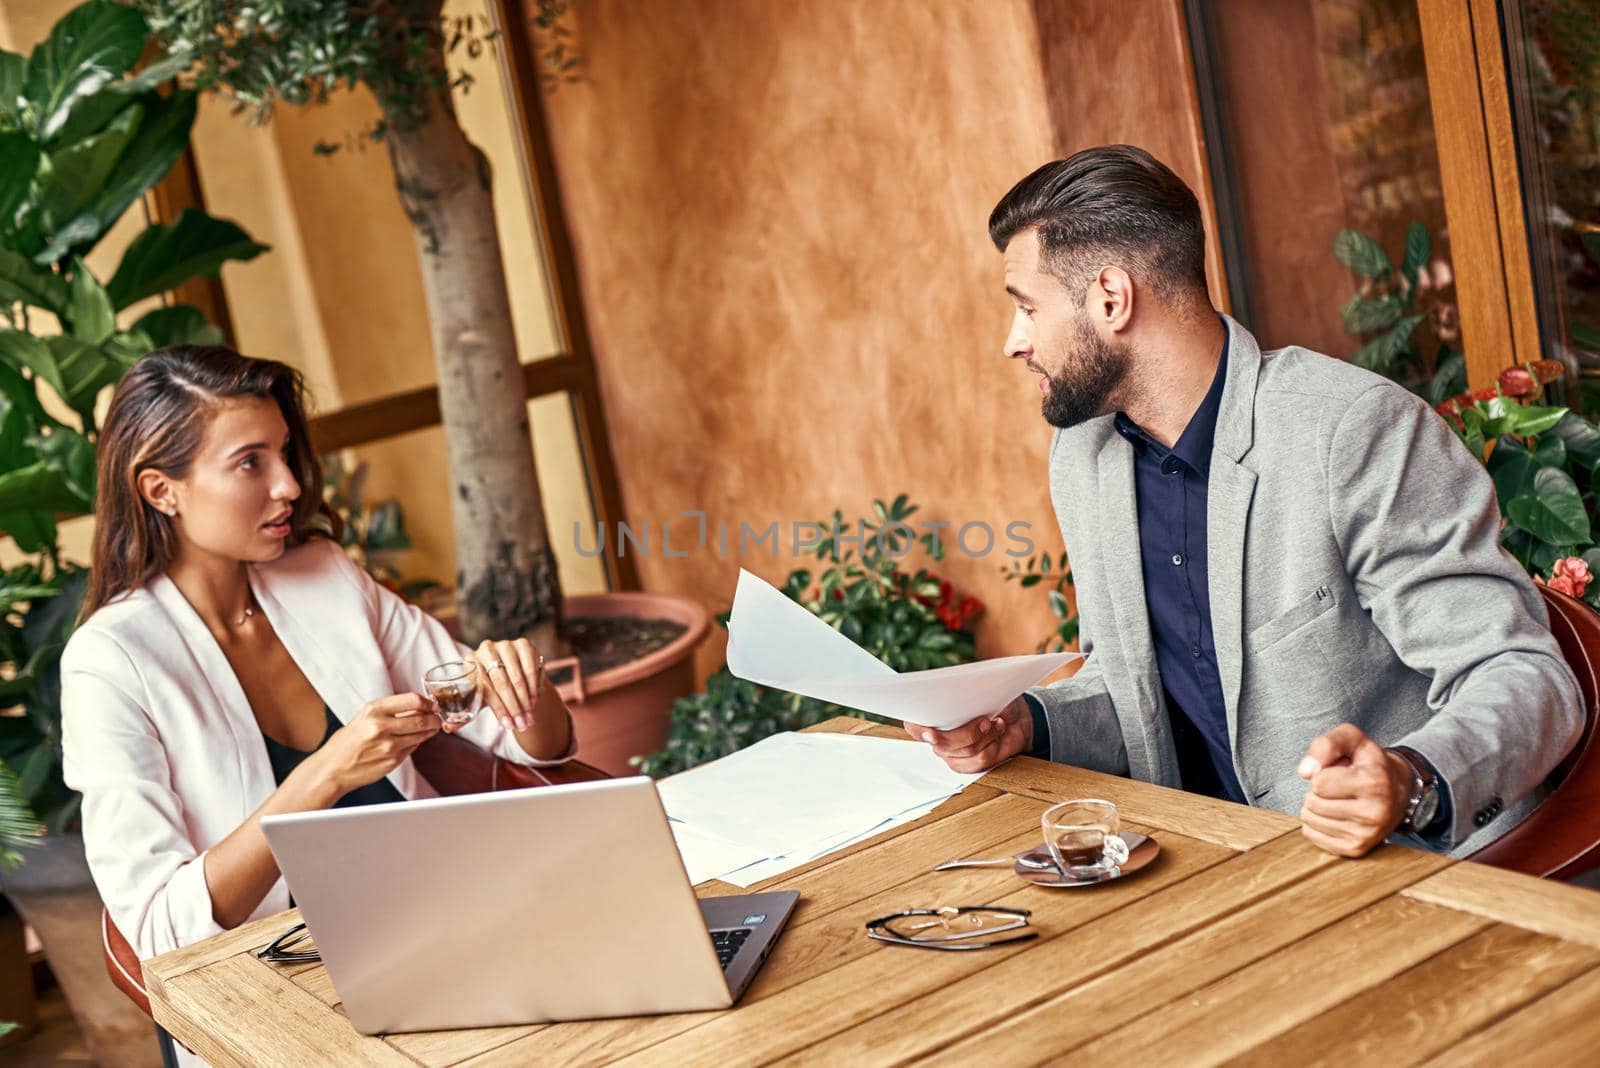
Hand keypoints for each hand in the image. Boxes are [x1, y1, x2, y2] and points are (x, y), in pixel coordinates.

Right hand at [315, 693, 440, 793]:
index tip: (432, 705)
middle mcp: (381, 726)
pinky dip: (416, 743)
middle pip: (422, 719)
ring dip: (429, 731)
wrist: (333, 768)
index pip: (412, 700)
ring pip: (421, 735)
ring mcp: (388, 745)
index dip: (427, 702)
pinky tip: (411, 741)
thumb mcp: (364, 716)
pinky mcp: (393, 760)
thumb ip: (389, 710)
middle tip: (437, 718)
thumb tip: (418, 706)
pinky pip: (413, 748)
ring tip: (429, 728)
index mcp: (373, 710)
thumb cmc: (347, 742)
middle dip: (434, 719)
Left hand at [470, 638, 543, 732]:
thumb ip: (464, 713)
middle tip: (521, 724)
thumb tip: (448, 728)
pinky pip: (530, 668)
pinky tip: (535, 701)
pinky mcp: (524, 644)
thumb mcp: (480, 698)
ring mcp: (506, 645)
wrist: (514, 670)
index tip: (507, 726)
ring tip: (529, 717)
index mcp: (471, 661)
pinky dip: (533, 687)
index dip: (498, 708)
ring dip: (525, 700)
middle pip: (501, 682)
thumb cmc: (492, 687)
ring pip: (517, 677)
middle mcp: (487, 649)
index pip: (485, 687)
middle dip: (513, 707)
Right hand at [904, 696, 1032, 772]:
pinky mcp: (969, 764)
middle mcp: (937, 737)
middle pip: (942, 744)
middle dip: (967, 732)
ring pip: (964, 751)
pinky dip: (992, 744)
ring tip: (994, 722)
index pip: (914, 726)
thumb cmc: (991, 697)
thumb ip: (963, 691)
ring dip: (985, 736)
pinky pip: (978, 761)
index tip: (932, 733)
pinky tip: (997, 731)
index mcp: (931, 714)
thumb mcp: (978, 688)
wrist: (1014, 715)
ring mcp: (952, 753)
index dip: (920, 731)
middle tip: (984, 720)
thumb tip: (956, 691)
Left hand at [1296, 723, 1411, 857]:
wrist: (1398, 790)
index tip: (1340, 771)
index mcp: (1374, 783)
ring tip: (1337, 799)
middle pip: (1313, 802)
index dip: (1322, 773)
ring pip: (1310, 820)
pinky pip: (1312, 835)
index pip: (1319, 783)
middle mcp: (1374, 813)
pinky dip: (1316, 823)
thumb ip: (1325, 745)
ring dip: (1315, 806)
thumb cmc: (1368, 762)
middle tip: (1337, 786)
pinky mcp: (1356, 849)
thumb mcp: (1352, 739)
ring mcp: (1367, 835)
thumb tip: (1305, 772)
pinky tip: (1334, 814)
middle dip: (1317, 790)